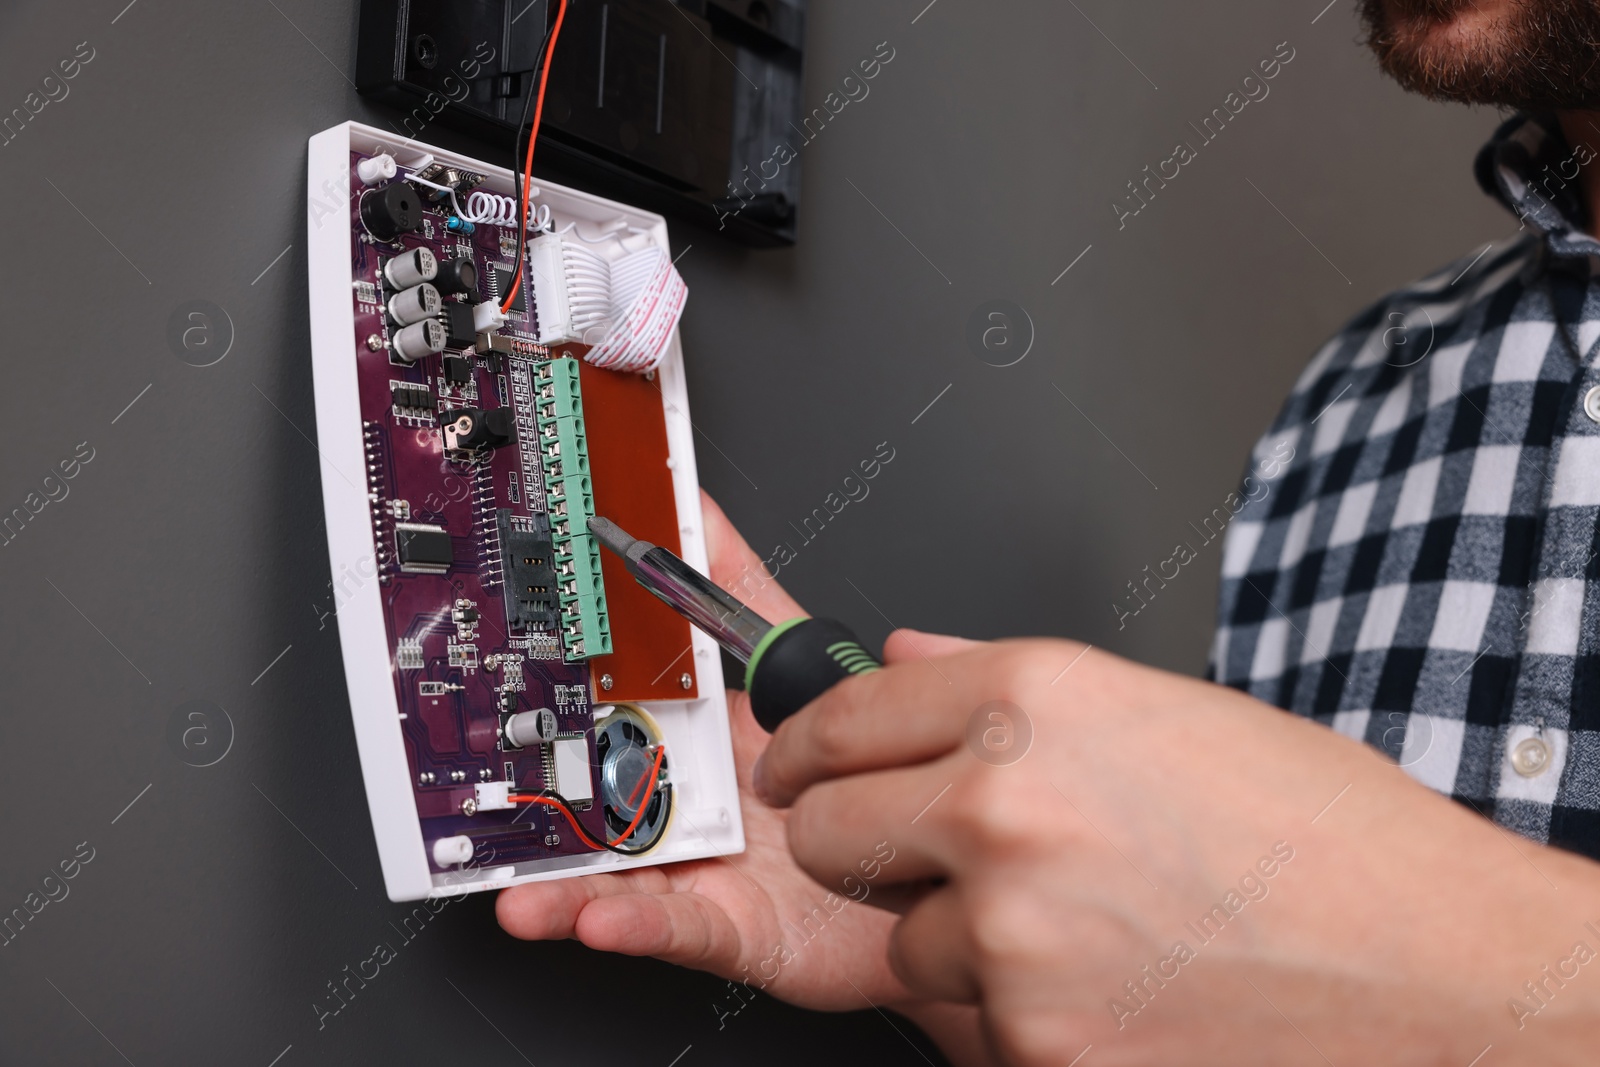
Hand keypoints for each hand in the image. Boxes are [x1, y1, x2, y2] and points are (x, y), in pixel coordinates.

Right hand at [496, 493, 948, 1018]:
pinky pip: (677, 928)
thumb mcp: (808, 674)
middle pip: (593, 800)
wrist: (930, 875)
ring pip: (614, 878)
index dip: (556, 690)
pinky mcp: (732, 929)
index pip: (609, 708)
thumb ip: (752, 600)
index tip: (504, 669)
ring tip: (517, 885)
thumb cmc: (867, 780)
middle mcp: (688, 805)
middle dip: (533, 802)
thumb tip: (701, 513)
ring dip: (560, 884)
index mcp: (697, 737)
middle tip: (485, 792)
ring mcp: (703, 870)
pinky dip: (636, 924)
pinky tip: (597, 916)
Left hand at [756, 634, 1599, 1064]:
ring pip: (899, 936)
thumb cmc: (1326, 837)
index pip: (846, 711)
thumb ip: (1008, 683)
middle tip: (916, 851)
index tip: (795, 763)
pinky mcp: (1034, 1040)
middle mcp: (1005, 805)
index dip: (807, 742)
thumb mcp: (1167, 711)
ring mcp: (1013, 933)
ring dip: (954, 937)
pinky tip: (1108, 984)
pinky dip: (1016, 1009)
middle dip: (857, 839)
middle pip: (830, 825)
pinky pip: (970, 1018)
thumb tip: (904, 655)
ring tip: (1074, 927)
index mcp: (1036, 697)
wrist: (1436, 971)